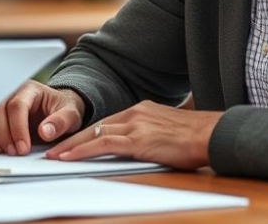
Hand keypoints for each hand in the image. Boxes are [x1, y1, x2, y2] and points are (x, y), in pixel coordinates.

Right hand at [0, 80, 84, 155]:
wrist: (56, 109)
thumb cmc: (62, 110)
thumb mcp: (71, 115)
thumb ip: (61, 122)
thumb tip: (45, 131)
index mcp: (29, 89)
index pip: (16, 105)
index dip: (17, 128)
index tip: (22, 148)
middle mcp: (10, 92)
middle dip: (1, 133)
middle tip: (12, 152)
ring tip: (1, 151)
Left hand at [45, 101, 221, 169]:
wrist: (212, 134)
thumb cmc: (197, 137)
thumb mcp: (168, 130)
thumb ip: (150, 134)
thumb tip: (142, 145)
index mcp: (142, 110)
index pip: (106, 121)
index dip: (87, 132)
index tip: (72, 141)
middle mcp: (135, 113)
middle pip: (95, 126)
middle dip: (73, 137)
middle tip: (54, 146)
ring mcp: (135, 125)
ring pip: (93, 134)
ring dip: (71, 146)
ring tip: (54, 155)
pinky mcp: (137, 139)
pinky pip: (102, 143)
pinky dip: (82, 150)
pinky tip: (69, 157)